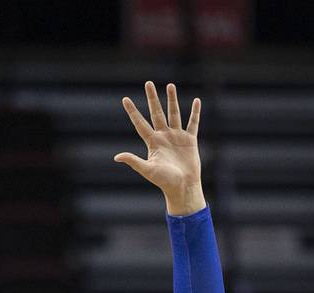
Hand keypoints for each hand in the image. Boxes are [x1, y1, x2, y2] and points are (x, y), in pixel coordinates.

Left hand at [114, 81, 205, 215]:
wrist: (183, 186)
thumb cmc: (164, 180)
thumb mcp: (147, 169)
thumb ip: (133, 161)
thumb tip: (117, 156)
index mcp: (152, 142)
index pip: (140, 123)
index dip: (133, 112)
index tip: (125, 99)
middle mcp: (163, 136)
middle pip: (156, 113)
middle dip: (152, 98)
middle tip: (148, 83)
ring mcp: (177, 136)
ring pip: (174, 113)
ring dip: (172, 100)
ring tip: (170, 85)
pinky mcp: (190, 139)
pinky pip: (193, 123)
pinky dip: (195, 112)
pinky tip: (196, 101)